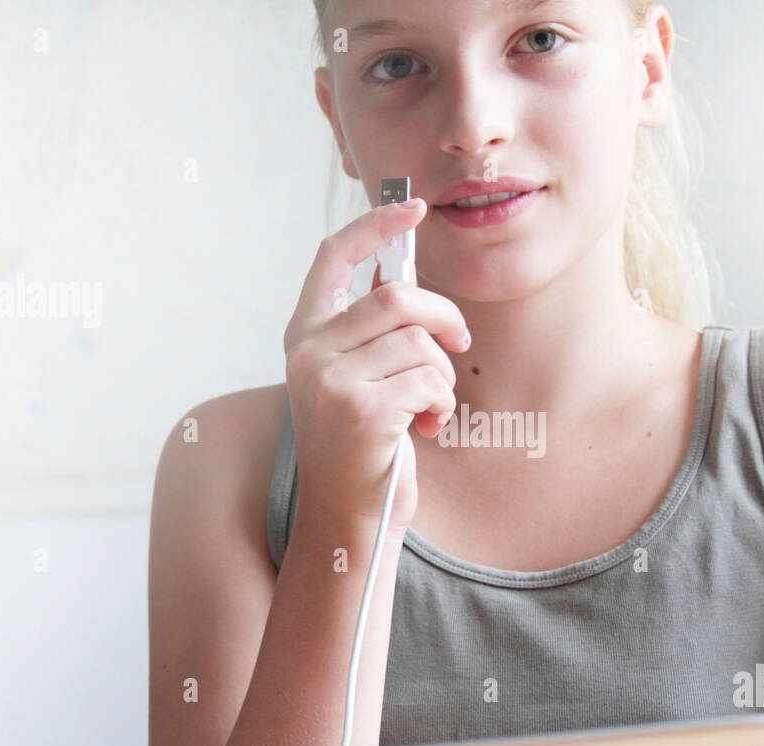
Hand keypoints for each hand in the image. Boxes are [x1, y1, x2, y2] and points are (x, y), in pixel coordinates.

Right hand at [283, 196, 469, 533]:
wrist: (349, 519)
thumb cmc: (363, 449)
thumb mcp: (357, 380)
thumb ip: (372, 333)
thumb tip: (401, 276)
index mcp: (304, 337)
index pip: (332, 258)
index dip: (374, 226)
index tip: (414, 208)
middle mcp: (307, 354)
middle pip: (396, 297)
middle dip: (444, 319)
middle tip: (460, 346)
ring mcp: (328, 381)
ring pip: (419, 342)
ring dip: (443, 376)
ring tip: (430, 407)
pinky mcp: (359, 411)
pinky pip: (430, 380)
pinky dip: (443, 404)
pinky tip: (426, 429)